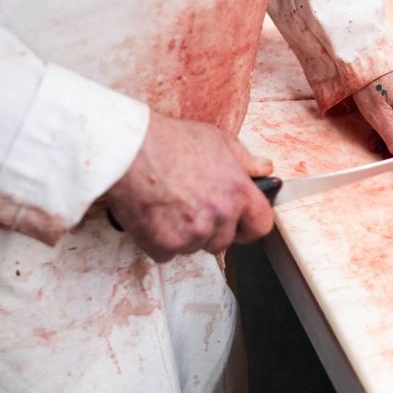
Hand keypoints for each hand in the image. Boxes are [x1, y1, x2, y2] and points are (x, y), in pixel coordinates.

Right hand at [106, 115, 274, 261]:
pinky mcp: (165, 245)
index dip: (249, 226)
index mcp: (238, 193)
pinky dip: (158, 239)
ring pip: (194, 247)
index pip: (261, 225)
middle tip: (189, 206)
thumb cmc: (168, 141)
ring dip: (183, 234)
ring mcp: (192, 234)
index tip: (239, 223)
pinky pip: (167, 253)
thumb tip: (264, 169)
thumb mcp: (216, 140)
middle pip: (223, 241)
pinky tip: (152, 215)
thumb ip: (245, 161)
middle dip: (209, 229)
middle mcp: (219, 217)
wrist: (128, 151)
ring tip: (168, 205)